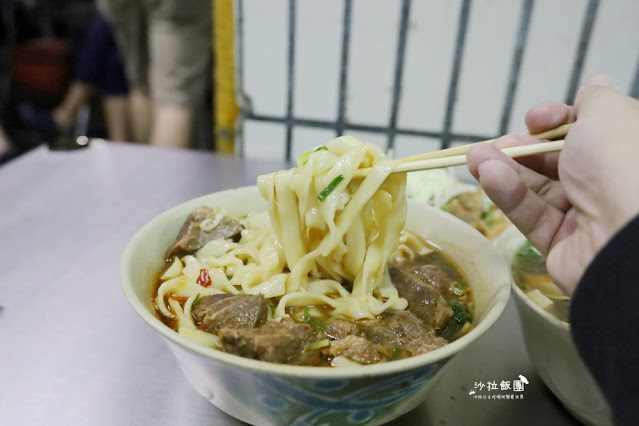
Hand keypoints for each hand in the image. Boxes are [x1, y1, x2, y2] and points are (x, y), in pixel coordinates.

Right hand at [466, 76, 638, 293]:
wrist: (627, 237)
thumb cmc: (622, 164)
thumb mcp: (609, 115)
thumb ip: (593, 99)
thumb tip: (594, 84)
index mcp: (621, 151)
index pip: (582, 132)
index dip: (554, 121)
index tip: (536, 118)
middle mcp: (604, 182)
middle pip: (552, 161)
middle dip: (520, 147)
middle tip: (493, 142)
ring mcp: (582, 215)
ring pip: (535, 188)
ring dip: (503, 169)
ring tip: (475, 157)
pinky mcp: (558, 243)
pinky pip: (530, 215)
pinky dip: (508, 194)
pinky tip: (487, 176)